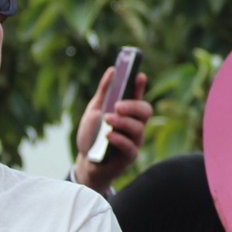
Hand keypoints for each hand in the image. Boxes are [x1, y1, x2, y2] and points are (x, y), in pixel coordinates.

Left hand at [72, 69, 150, 194]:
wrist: (85, 161)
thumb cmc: (92, 135)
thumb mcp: (94, 110)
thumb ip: (104, 92)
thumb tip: (112, 71)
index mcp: (128, 112)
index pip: (138, 95)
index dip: (140, 86)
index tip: (138, 75)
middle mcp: (135, 124)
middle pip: (145, 111)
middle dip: (133, 106)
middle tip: (117, 105)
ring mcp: (134, 140)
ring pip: (138, 128)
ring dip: (123, 122)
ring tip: (108, 120)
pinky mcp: (129, 156)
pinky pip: (130, 147)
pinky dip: (119, 139)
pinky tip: (108, 135)